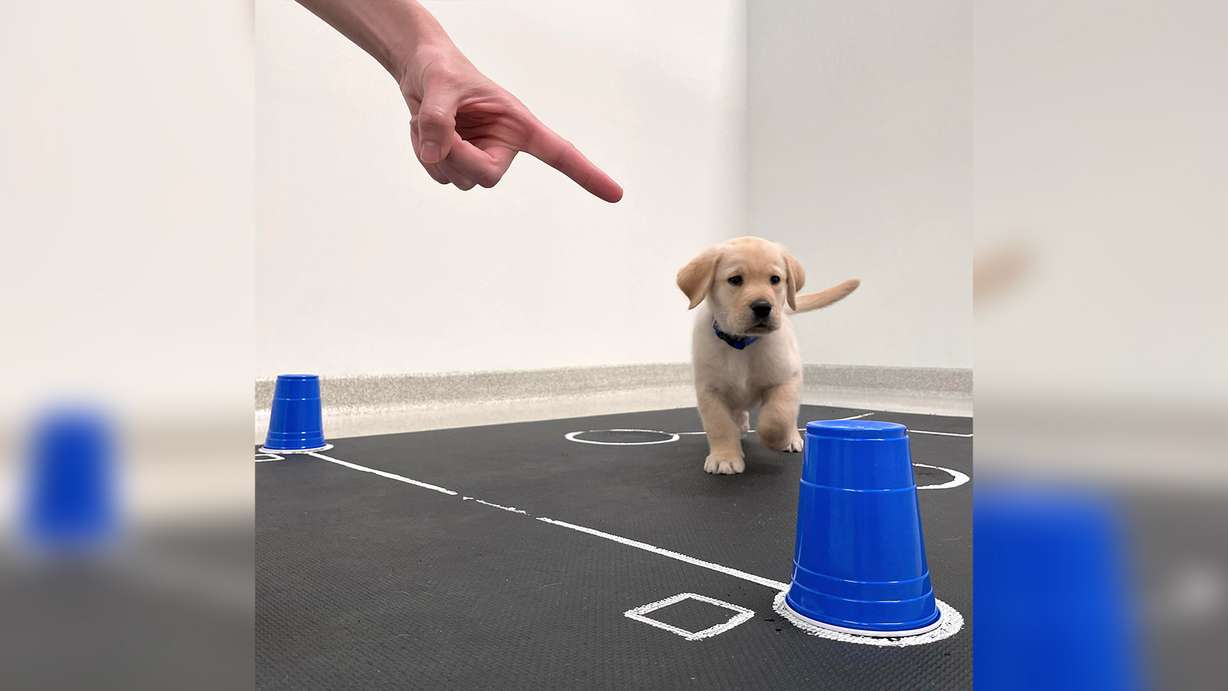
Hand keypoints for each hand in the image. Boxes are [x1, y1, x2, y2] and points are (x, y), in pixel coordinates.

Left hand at [400, 47, 622, 201]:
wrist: (420, 69)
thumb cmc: (441, 69)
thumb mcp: (440, 86)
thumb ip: (438, 120)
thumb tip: (435, 155)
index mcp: (518, 123)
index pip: (558, 152)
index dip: (586, 174)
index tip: (616, 195)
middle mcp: (505, 144)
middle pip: (487, 178)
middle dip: (458, 159)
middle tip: (436, 134)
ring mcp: (481, 155)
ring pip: (459, 180)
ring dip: (435, 154)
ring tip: (427, 120)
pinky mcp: (459, 162)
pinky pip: (441, 175)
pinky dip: (424, 156)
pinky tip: (422, 130)